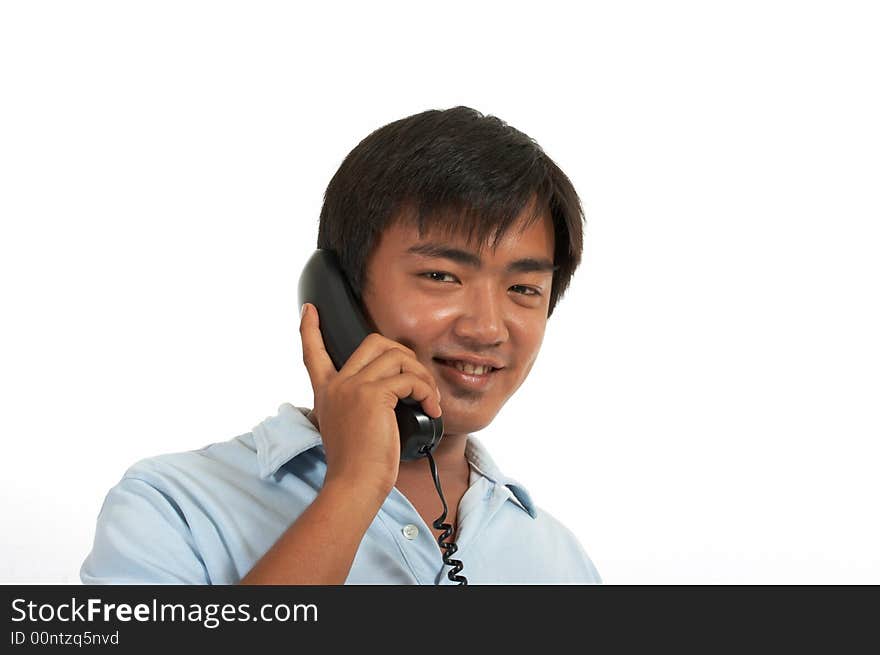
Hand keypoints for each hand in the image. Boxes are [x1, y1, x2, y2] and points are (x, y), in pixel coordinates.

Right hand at [299, 303, 442, 499]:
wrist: (354, 484)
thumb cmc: (357, 465)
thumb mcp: (346, 427)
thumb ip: (356, 404)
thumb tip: (391, 390)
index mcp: (326, 392)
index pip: (313, 352)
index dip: (310, 328)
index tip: (310, 309)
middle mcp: (336, 384)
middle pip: (374, 342)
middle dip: (405, 354)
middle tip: (419, 379)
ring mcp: (353, 387)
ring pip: (397, 357)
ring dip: (422, 376)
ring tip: (430, 399)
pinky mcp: (373, 396)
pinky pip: (410, 379)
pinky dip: (427, 392)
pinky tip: (432, 409)